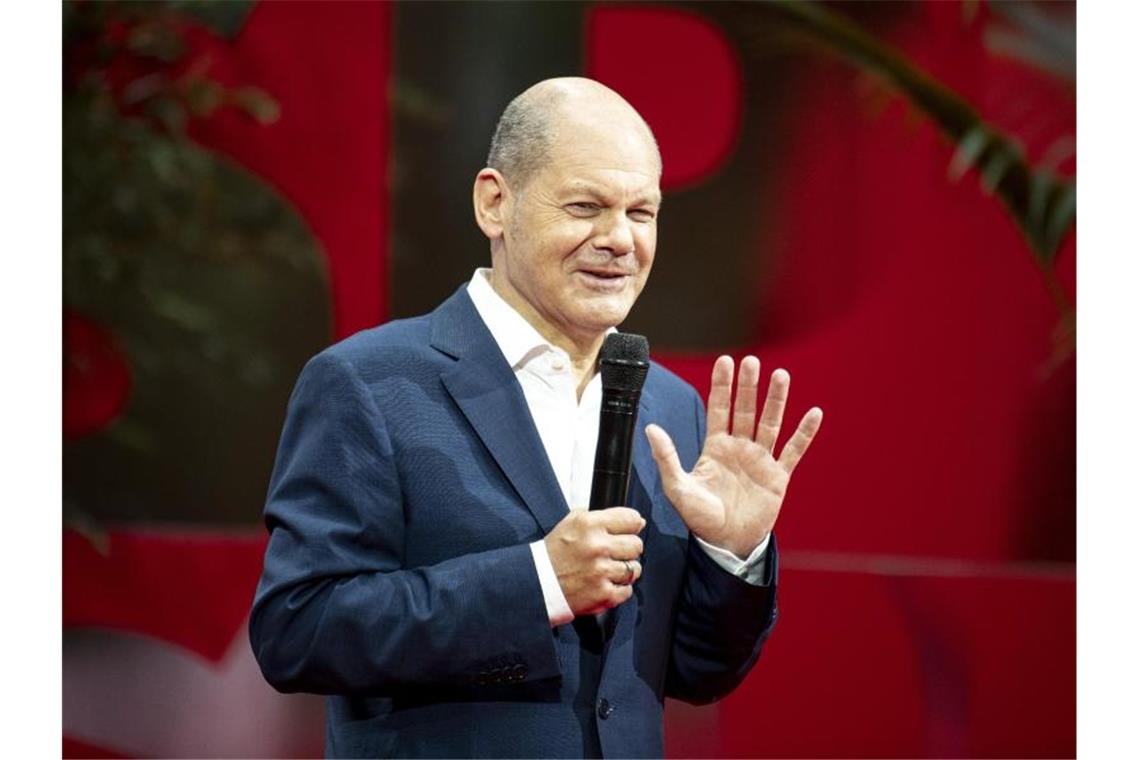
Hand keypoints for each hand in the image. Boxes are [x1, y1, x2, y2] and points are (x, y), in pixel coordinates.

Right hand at [544, 507, 644, 615]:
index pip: (631, 519)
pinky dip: (619, 589)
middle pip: (636, 545)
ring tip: (607, 570)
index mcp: (589, 525)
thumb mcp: (571, 523)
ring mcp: (601, 572)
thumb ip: (601, 516)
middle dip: (628, 549)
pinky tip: (604, 584)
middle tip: (614, 553)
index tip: (630, 529)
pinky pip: (627, 590)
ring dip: (625, 571)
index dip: (632, 524)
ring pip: (635, 569)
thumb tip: (636, 520)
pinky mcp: (603, 595)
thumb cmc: (555, 553)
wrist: (538, 583)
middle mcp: (597, 547)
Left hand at [645, 356, 821, 558]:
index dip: (722, 386)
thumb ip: (666, 457)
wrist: (725, 543)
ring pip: (770, 424)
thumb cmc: (700, 517)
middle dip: (748, 386)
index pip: (720, 409)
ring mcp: (760, 460)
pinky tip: (814, 413)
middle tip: (752, 362)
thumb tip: (650, 429)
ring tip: (781, 375)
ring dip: (776, 400)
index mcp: (716, 447)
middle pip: (746, 410)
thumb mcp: (678, 487)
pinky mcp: (778, 476)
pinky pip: (794, 451)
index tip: (725, 361)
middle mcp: (740, 448)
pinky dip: (804, 433)